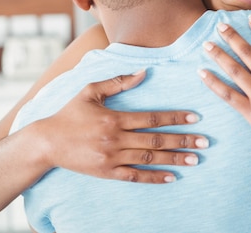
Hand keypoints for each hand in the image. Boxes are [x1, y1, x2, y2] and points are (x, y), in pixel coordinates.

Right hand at [37, 70, 207, 182]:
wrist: (46, 143)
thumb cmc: (69, 114)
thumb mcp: (91, 91)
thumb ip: (118, 82)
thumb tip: (144, 72)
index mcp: (114, 118)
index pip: (152, 118)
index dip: (175, 118)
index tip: (195, 118)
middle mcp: (116, 139)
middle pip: (156, 140)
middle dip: (182, 140)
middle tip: (204, 142)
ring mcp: (112, 158)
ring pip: (149, 159)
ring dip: (174, 159)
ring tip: (195, 159)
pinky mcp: (107, 172)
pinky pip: (135, 176)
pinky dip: (154, 177)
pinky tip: (172, 177)